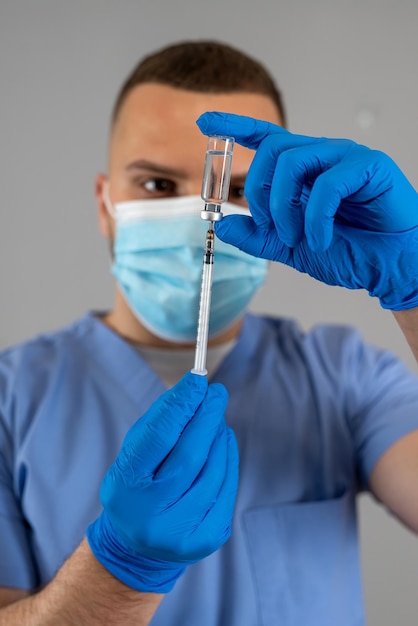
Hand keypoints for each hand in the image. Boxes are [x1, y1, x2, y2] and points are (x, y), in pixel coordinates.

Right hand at [87, 371, 238, 592]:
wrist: (138, 546)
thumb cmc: (137, 485)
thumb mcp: (134, 455)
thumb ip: (160, 423)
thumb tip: (195, 390)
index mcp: (125, 488)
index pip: (158, 437)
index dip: (180, 405)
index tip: (198, 379)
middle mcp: (152, 514)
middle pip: (191, 454)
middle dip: (207, 417)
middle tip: (217, 392)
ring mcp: (182, 531)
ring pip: (214, 469)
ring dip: (219, 436)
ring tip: (215, 419)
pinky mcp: (209, 538)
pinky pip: (227, 486)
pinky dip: (228, 458)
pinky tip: (223, 442)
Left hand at [197, 112, 417, 309]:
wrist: (388, 267)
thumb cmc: (349, 250)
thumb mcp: (291, 248)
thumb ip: (258, 237)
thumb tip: (224, 225)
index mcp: (303, 171)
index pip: (266, 140)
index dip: (235, 127)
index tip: (205, 123)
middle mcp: (322, 157)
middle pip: (271, 151)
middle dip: (259, 193)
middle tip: (270, 228)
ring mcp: (345, 158)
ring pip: (293, 162)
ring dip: (284, 209)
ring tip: (297, 238)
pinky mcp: (368, 167)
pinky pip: (327, 183)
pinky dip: (316, 218)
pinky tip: (321, 239)